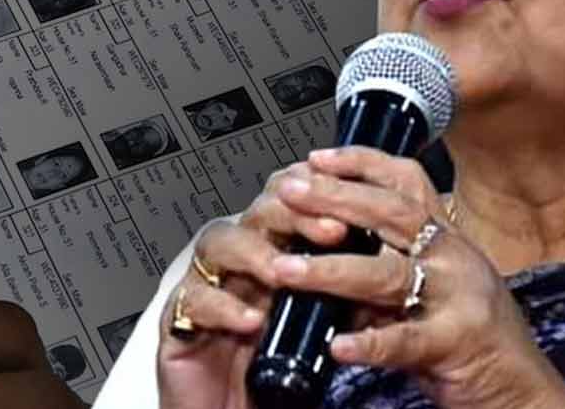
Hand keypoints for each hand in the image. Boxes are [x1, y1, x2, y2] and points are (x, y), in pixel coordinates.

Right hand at [157, 161, 350, 408]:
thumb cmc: (280, 376)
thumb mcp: (321, 326)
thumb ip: (342, 292)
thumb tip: (385, 263)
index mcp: (274, 250)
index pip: (289, 199)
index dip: (315, 189)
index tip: (350, 195)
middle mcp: (241, 261)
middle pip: (256, 210)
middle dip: (294, 211)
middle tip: (331, 229)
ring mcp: (207, 285)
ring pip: (218, 241)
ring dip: (255, 251)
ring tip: (283, 273)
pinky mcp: (179, 322)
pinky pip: (194, 301)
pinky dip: (223, 307)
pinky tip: (251, 320)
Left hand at [268, 146, 564, 408]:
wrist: (527, 393)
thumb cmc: (476, 337)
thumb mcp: (437, 284)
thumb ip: (391, 262)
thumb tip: (330, 245)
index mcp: (448, 236)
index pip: (406, 179)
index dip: (360, 162)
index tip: (317, 158)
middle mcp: (455, 256)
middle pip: (390, 212)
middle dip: (334, 198)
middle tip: (289, 192)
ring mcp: (458, 297)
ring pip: (388, 273)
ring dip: (331, 269)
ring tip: (287, 269)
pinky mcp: (457, 344)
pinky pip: (406, 340)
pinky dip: (369, 343)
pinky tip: (337, 345)